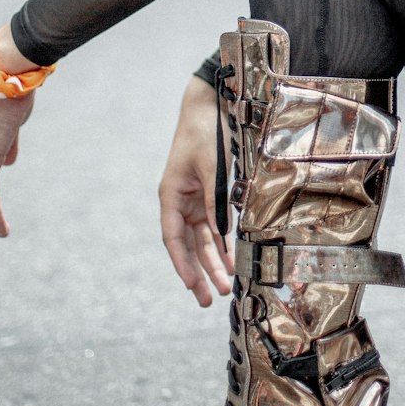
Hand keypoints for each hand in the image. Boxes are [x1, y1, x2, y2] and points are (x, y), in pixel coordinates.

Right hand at [159, 75, 233, 306]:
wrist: (208, 106)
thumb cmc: (204, 133)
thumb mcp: (210, 165)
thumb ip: (215, 199)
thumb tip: (221, 233)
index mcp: (171, 195)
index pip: (173, 238)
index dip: (182, 264)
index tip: (192, 285)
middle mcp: (180, 202)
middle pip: (189, 246)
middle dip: (200, 272)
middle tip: (211, 299)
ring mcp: (194, 200)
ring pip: (203, 240)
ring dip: (214, 262)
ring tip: (226, 286)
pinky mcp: (209, 195)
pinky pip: (214, 225)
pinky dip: (223, 243)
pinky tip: (233, 260)